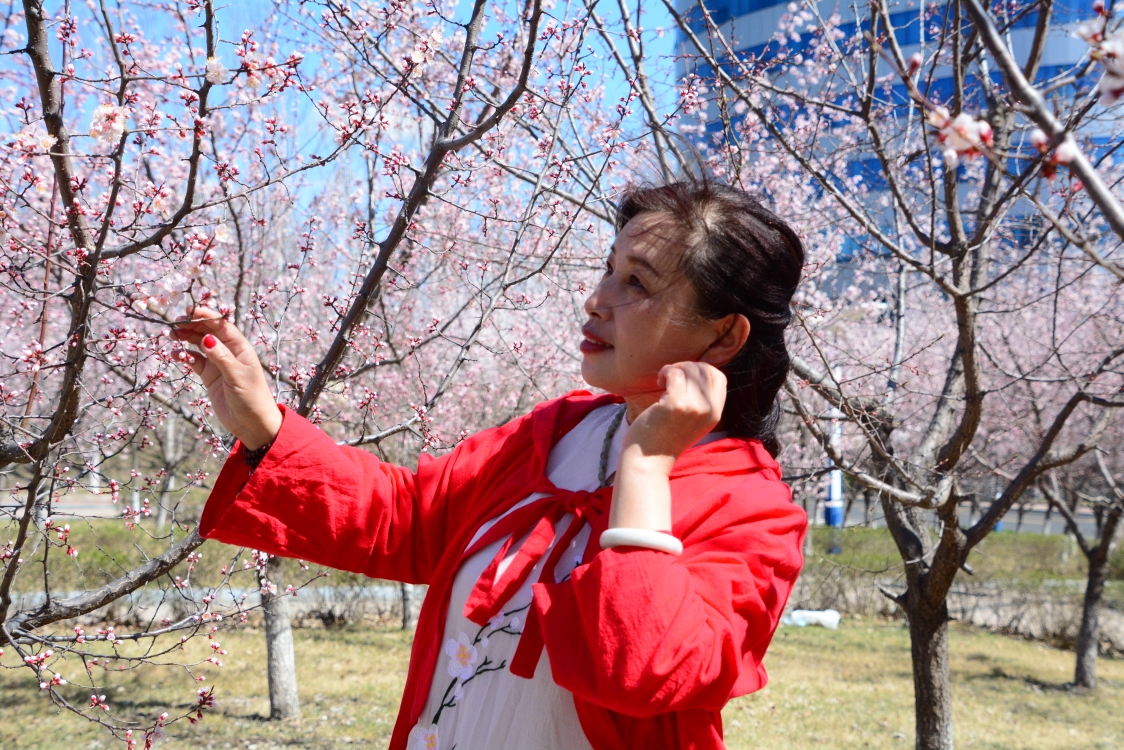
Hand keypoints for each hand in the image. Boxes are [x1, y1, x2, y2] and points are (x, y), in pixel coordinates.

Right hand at [169, 305, 282, 449]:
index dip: (206, 316)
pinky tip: (176, 355)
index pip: (222, 326)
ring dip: (186, 339)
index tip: (189, 311)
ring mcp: (218, 364)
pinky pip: (195, 361)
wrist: (252, 424)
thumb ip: (221, 357)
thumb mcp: (237, 376)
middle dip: (192, 326)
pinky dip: (185, 356)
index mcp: (241, 348)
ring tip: (172, 335)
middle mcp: (229, 353)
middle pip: (208, 332)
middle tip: (174, 324)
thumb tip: (206, 338)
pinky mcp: (210, 376)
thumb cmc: (251, 398)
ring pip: (199, 345)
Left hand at [621, 361, 726, 471]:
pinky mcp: (676, 404)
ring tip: (663, 380)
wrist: (648, 461)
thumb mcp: (693, 421)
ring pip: (690, 369)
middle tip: (671, 377)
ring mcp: (694, 407)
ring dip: (674, 369)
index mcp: (715, 414)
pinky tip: (659, 382)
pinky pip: (675, 374)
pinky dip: (666, 372)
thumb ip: (700, 401)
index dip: (702, 370)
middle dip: (687, 367)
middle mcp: (709, 410)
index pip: (719, 378)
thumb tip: (695, 371)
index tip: (685, 377)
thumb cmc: (664, 438)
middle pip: (706, 370)